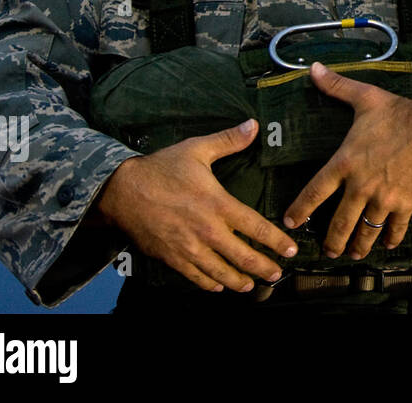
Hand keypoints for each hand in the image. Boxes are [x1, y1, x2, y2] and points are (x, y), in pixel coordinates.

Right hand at [94, 119, 297, 292]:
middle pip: (243, 257)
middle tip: (276, 275)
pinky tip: (218, 287)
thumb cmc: (160, 169)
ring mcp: (188, 248)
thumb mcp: (196, 149)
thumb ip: (228, 140)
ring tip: (251, 286)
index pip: (256, 227)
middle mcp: (207, 230)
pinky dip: (209, 284)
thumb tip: (254, 125)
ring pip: (221, 272)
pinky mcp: (171, 258)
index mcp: (218, 204)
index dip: (277, 241)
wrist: (120, 191)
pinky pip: (195, 277)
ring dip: (239, 282)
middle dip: (263, 268)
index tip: (292, 250)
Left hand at [283, 63, 411, 259]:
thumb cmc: (400, 113)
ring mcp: (384, 198)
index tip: (290, 223)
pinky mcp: (406, 204)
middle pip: (338, 223)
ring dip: (357, 246)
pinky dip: (390, 239)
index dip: (299, 210)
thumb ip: (337, 87)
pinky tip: (386, 244)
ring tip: (353, 253)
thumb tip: (312, 68)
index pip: (314, 192)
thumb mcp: (366, 97)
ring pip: (365, 232)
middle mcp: (361, 186)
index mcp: (345, 162)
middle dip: (331, 242)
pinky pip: (394, 229)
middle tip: (327, 251)